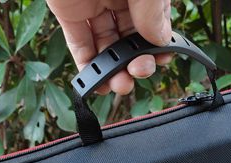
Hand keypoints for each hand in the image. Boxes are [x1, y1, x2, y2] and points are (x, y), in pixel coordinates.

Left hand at [47, 0, 171, 94]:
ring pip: (105, 45)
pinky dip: (87, 66)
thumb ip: (153, 12)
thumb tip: (160, 39)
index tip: (163, 59)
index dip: (159, 44)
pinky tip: (96, 83)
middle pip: (130, 38)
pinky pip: (78, 44)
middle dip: (136, 61)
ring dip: (113, 70)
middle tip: (139, 72)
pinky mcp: (67, 13)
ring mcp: (92, 4)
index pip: (154, 22)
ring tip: (120, 85)